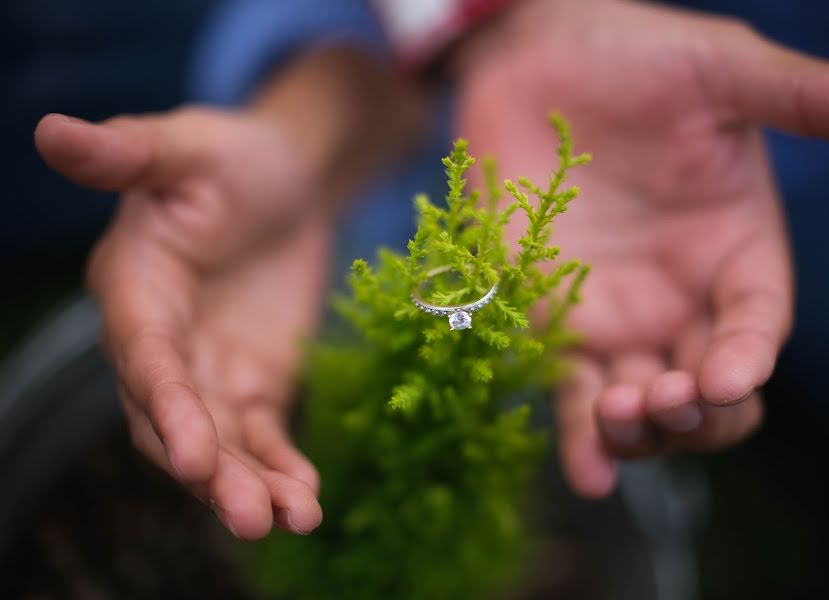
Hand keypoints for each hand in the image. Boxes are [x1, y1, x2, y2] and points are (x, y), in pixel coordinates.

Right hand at [36, 108, 328, 539]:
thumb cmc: (231, 157)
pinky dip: (283, 468)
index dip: (165, 405)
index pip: (144, 357)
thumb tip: (51, 133)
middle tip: (249, 516)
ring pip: (221, 442)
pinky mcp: (252, 384)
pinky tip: (306, 502)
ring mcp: (207, 371)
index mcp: (135, 288)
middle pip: (177, 419)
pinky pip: (264, 435)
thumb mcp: (186, 146)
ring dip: (250, 485)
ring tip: (292, 520)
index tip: (195, 456)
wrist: (287, 182)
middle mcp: (161, 343)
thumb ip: (129, 152)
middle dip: (211, 470)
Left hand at [455, 0, 828, 495]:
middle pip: (708, 390)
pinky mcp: (551, 322)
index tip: (728, 375)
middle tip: (667, 397)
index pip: (756, 327)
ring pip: (643, 407)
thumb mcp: (722, 72)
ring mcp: (616, 317)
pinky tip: (587, 473)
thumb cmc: (632, 56)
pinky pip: (569, 393)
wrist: (532, 58)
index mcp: (734, 251)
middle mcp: (681, 298)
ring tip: (620, 417)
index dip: (747, 360)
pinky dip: (580, 438)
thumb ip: (802, 99)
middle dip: (697, 412)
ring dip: (640, 432)